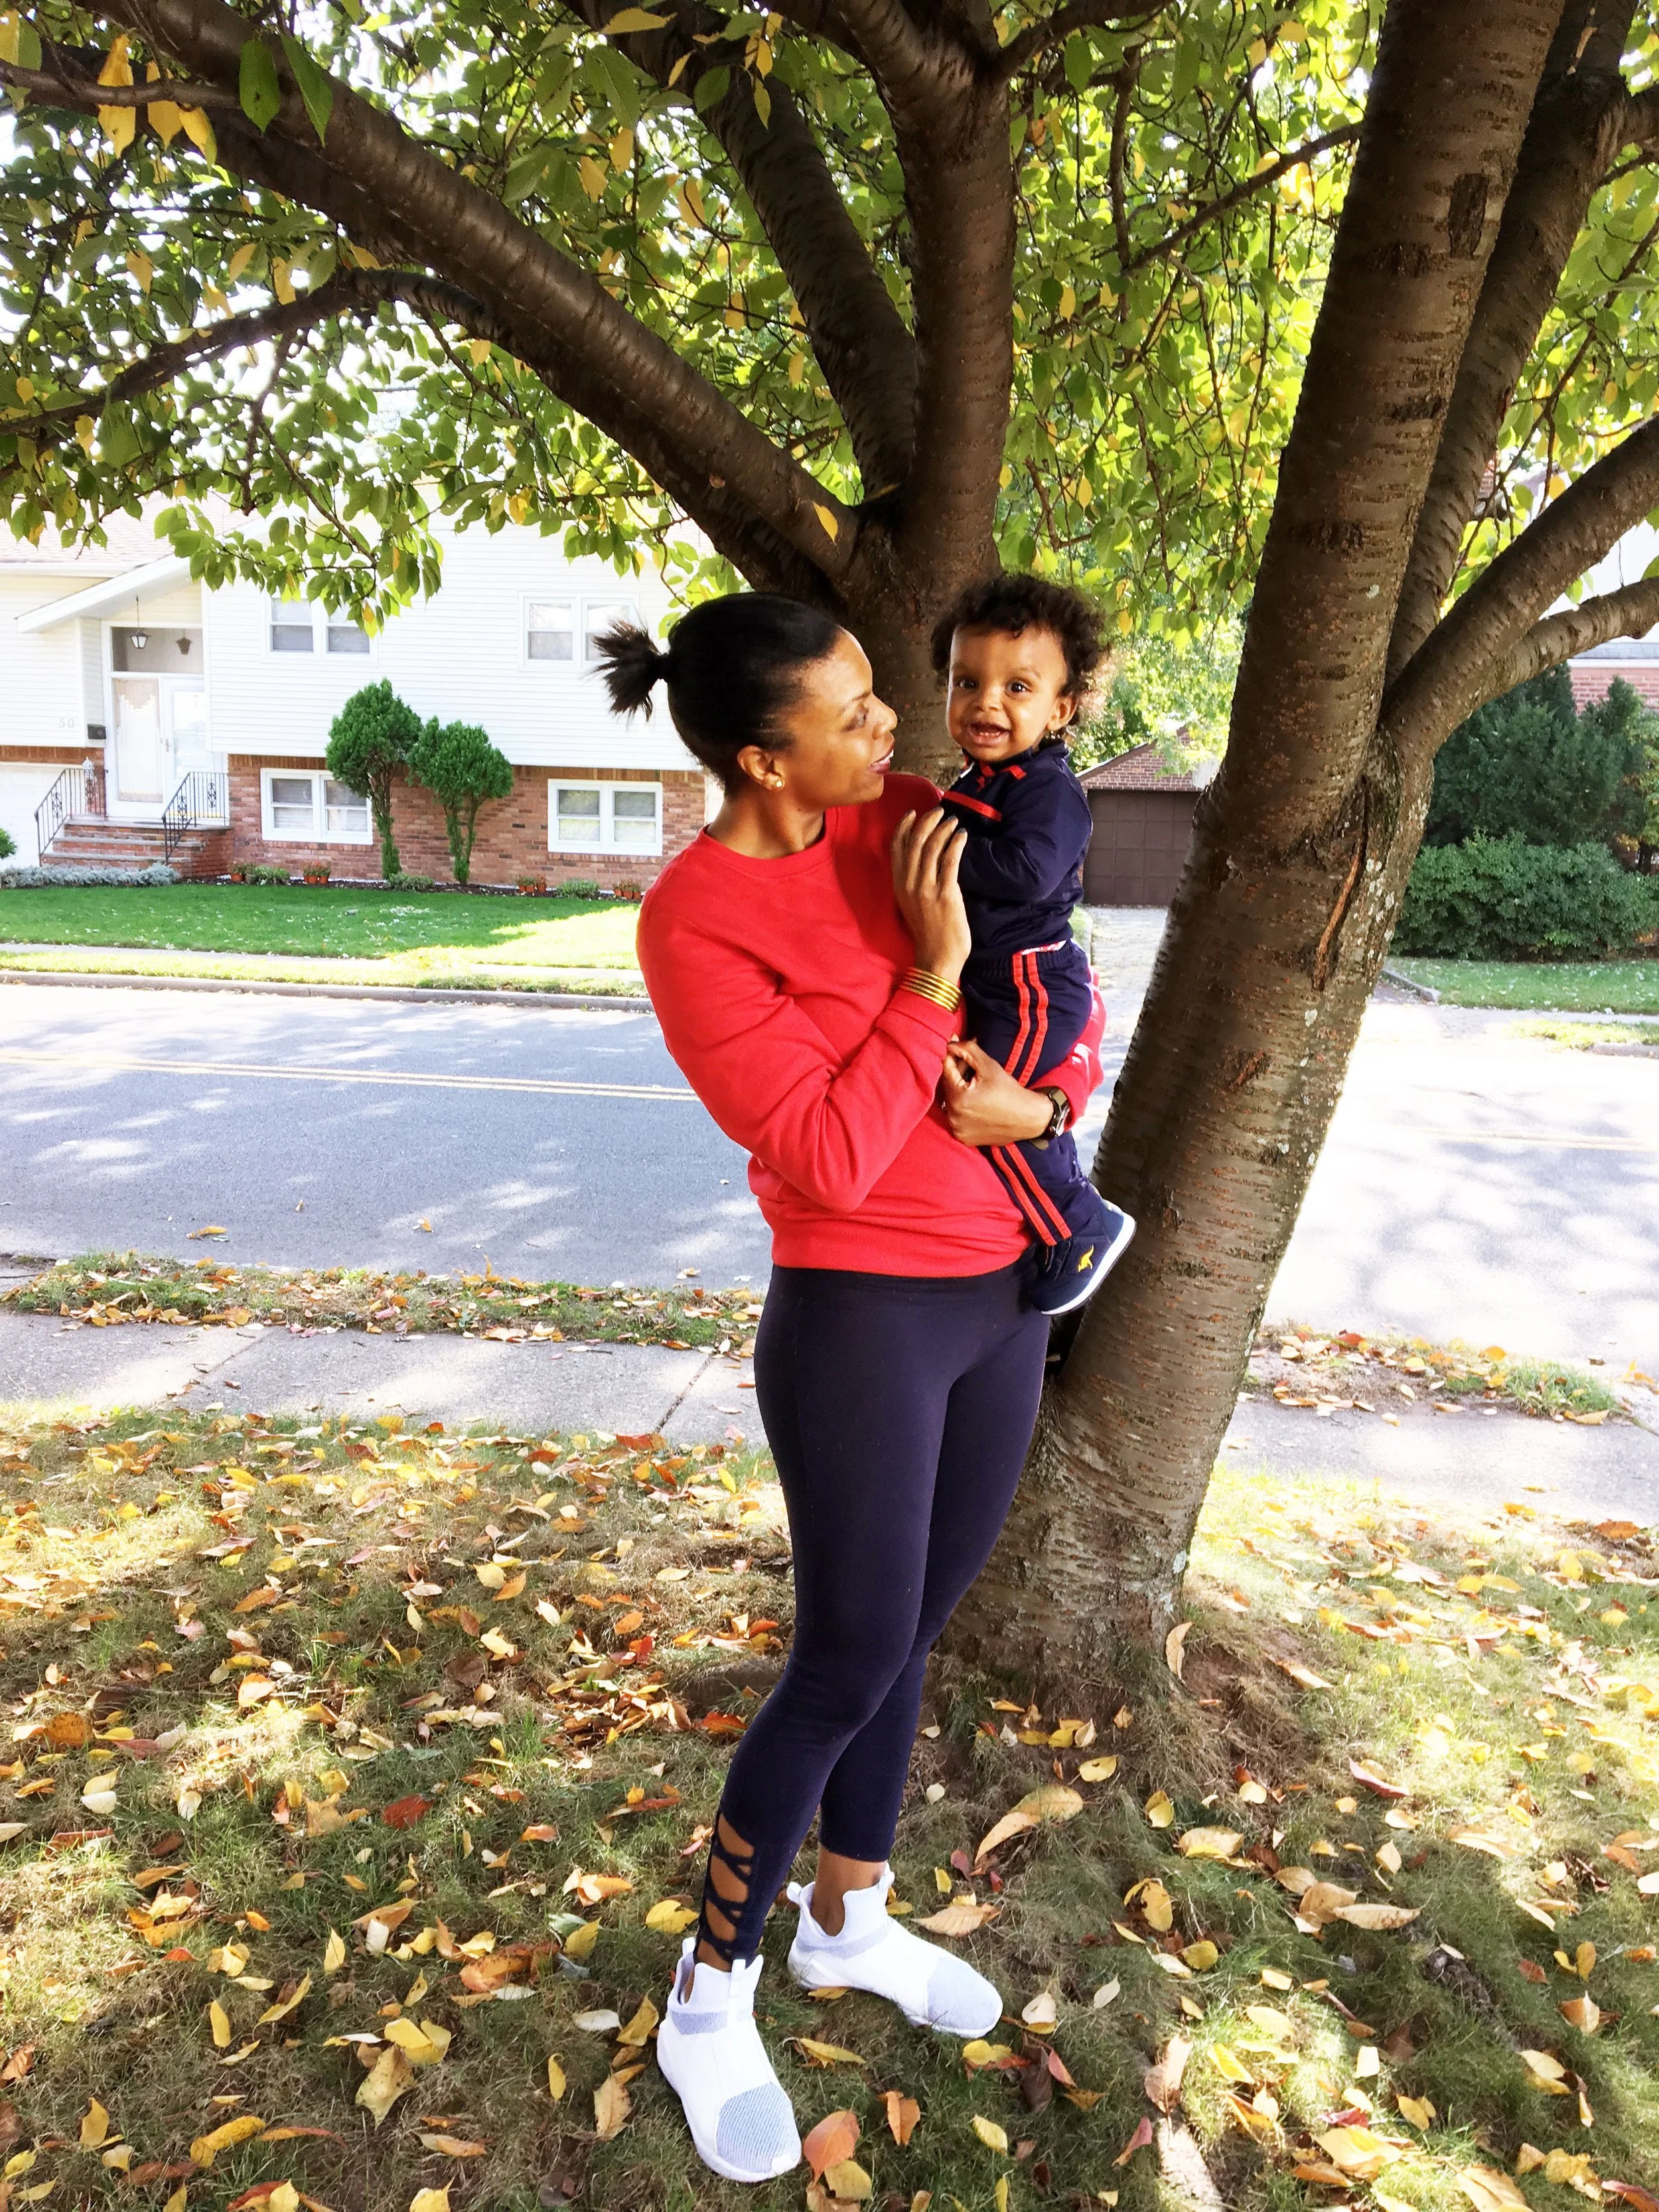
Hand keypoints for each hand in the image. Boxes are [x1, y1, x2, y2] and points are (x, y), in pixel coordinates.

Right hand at [890, 808, 970, 984]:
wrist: (937, 958)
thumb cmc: (928, 933)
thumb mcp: (912, 905)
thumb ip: (914, 883)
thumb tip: (924, 860)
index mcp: (898, 886)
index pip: (896, 848)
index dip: (904, 827)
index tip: (913, 813)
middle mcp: (909, 884)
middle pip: (915, 842)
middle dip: (927, 821)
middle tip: (939, 810)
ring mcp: (926, 889)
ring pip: (932, 848)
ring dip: (943, 829)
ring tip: (953, 820)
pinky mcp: (945, 894)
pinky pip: (950, 860)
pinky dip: (956, 843)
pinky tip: (962, 835)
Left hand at [940, 1038, 1053, 1145]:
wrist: (1029, 1118)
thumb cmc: (1010, 1091)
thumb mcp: (989, 1066)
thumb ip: (967, 1051)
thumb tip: (950, 1043)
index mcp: (958, 1099)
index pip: (946, 1072)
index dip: (952, 1059)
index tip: (957, 1051)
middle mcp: (954, 1118)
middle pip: (948, 1088)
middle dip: (956, 1075)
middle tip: (970, 1068)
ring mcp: (958, 1130)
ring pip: (951, 1103)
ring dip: (958, 1092)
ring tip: (975, 1086)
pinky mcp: (964, 1138)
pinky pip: (957, 1118)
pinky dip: (963, 1109)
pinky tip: (976, 1103)